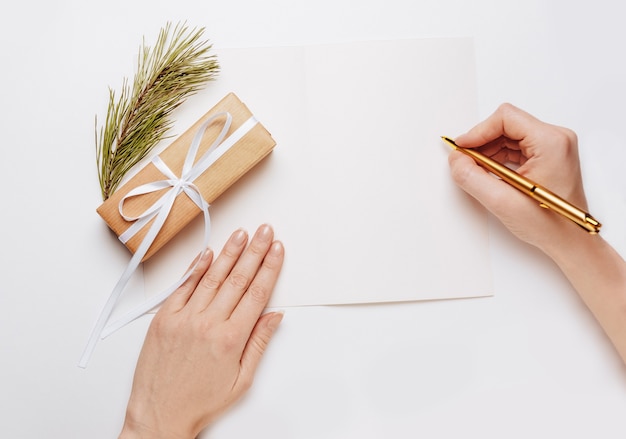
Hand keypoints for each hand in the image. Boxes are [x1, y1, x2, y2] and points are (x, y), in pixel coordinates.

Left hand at [119, 224, 284, 438]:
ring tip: (242, 234)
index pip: (257, 293)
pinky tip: (209, 253)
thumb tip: (274, 316)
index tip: (277, 249)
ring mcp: (183, 318)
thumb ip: (259, 343)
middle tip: (264, 231)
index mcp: (231, 339)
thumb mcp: (241, 380)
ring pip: (212, 277)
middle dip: (255, 251)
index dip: (269, 268)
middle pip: (238, 279)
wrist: (160, 415)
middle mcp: (208, 323)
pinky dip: (196, 268)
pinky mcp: (163, 318)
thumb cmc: (200, 402)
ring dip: (229, 253)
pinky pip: (183, 286)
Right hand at [447, 103, 587, 250]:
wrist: (570, 241)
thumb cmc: (549, 224)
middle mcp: (556, 139)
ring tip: (478, 171)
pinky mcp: (549, 155)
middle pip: (507, 124)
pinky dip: (499, 156)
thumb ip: (473, 178)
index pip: (506, 118)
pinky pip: (516, 145)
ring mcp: (554, 146)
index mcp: (551, 143)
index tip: (462, 147)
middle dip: (482, 142)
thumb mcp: (502, 202)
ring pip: (509, 134)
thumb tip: (456, 160)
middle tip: (466, 162)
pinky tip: (490, 172)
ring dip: (489, 150)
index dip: (478, 131)